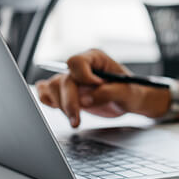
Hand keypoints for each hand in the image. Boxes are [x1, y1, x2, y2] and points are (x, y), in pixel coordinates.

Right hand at [35, 49, 169, 126]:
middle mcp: (81, 67)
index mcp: (95, 58)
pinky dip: (49, 102)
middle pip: (64, 80)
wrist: (130, 101)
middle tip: (77, 121)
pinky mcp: (66, 92)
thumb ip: (107, 93)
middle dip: (69, 102)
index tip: (97, 87)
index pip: (76, 62)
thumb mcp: (127, 91)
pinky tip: (63, 111)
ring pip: (53, 87)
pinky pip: (47, 93)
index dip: (83, 76)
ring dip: (61, 106)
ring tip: (75, 119)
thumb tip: (85, 100)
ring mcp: (72, 79)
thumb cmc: (132, 91)